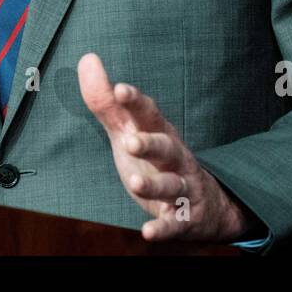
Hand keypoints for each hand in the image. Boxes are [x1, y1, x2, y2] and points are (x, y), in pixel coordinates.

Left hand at [78, 52, 251, 241]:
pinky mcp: (184, 218)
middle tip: (129, 141)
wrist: (205, 205)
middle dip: (150, 144)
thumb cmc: (156, 160)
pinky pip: (175, 224)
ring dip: (154, 185)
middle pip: (166, 147)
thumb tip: (87, 59)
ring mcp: (182, 188)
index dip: (134, 102)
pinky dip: (163, 228)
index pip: (148, 114)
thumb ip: (106, 102)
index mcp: (159, 133)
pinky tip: (147, 232)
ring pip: (171, 185)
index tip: (119, 89)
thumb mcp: (129, 131)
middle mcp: (174, 158)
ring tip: (134, 182)